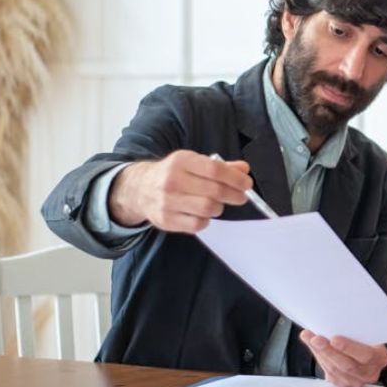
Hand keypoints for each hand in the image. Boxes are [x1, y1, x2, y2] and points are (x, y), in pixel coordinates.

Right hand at [109, 150, 252, 232]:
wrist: (139, 188)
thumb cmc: (174, 174)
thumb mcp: (194, 163)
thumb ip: (220, 166)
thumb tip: (243, 169)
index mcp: (181, 161)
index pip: (215, 170)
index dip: (235, 178)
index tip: (247, 184)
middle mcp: (172, 180)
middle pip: (214, 191)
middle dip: (234, 195)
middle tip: (240, 197)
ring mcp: (167, 201)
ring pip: (208, 209)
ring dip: (219, 208)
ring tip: (217, 204)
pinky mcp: (165, 219)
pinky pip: (197, 225)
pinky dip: (205, 220)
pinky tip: (202, 214)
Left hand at [300, 330, 386, 386]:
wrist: (372, 356)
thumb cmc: (371, 340)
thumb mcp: (371, 333)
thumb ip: (359, 331)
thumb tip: (336, 321)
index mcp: (379, 358)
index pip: (365, 355)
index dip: (349, 348)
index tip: (335, 338)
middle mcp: (368, 373)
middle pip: (346, 365)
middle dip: (328, 351)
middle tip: (316, 339)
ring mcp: (354, 381)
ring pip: (334, 370)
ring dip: (319, 353)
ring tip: (309, 338)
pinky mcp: (341, 383)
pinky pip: (328, 372)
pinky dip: (319, 357)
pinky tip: (312, 345)